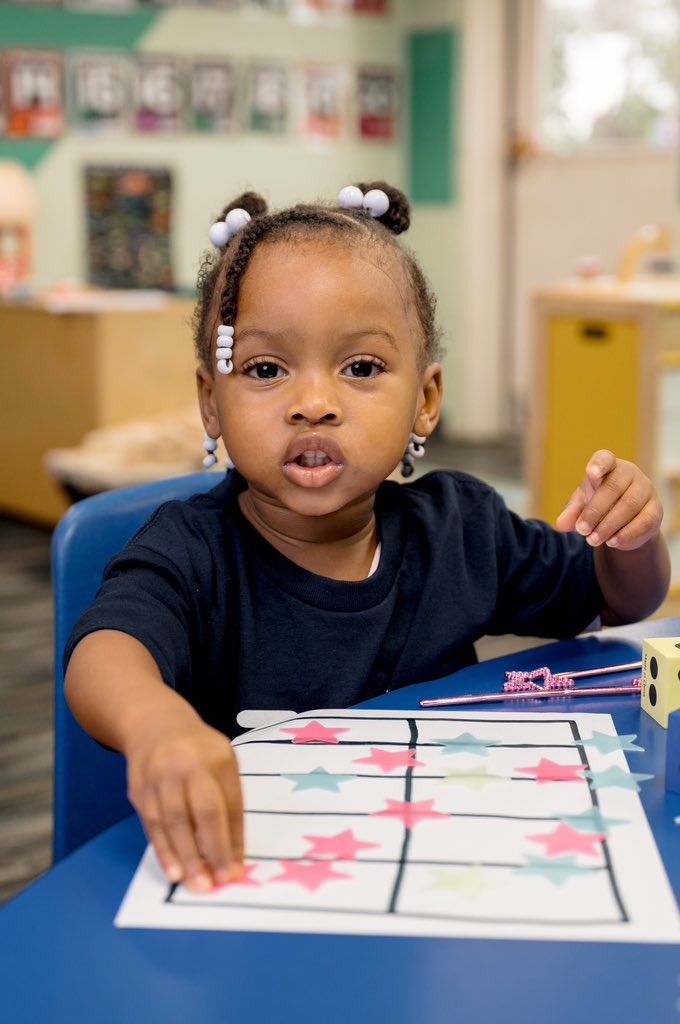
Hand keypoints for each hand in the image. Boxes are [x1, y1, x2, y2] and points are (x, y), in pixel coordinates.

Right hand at [126, 716, 243, 892]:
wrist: (154, 725)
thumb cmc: (198, 752)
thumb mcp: (222, 765)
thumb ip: (229, 804)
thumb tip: (233, 854)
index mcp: (217, 757)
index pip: (228, 804)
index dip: (232, 840)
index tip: (236, 870)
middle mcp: (187, 764)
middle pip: (201, 811)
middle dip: (210, 850)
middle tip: (216, 883)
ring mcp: (160, 776)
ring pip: (172, 822)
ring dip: (184, 857)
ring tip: (195, 884)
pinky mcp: (139, 790)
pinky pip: (152, 825)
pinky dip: (163, 851)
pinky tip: (174, 871)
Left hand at [555, 449, 662, 550]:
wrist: (624, 523)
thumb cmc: (599, 505)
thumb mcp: (582, 506)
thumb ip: (572, 512)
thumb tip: (561, 524)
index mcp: (609, 466)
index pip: (605, 458)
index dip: (598, 464)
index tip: (590, 473)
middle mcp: (630, 473)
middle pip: (613, 487)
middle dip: (594, 511)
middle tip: (582, 530)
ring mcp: (646, 490)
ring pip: (629, 505)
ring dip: (608, 525)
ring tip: (592, 540)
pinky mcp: (656, 510)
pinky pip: (643, 521)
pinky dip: (625, 533)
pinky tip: (611, 542)